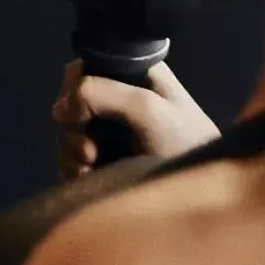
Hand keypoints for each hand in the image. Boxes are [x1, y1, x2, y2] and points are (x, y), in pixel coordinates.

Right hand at [51, 59, 218, 179]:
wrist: (204, 194)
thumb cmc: (186, 144)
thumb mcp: (147, 109)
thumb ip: (101, 93)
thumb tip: (59, 110)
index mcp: (132, 74)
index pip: (82, 70)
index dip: (74, 92)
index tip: (81, 116)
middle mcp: (118, 99)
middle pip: (68, 105)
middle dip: (72, 131)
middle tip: (92, 152)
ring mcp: (111, 133)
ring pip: (66, 136)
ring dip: (71, 154)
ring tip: (93, 168)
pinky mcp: (106, 163)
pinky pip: (70, 161)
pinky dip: (73, 171)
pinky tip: (90, 179)